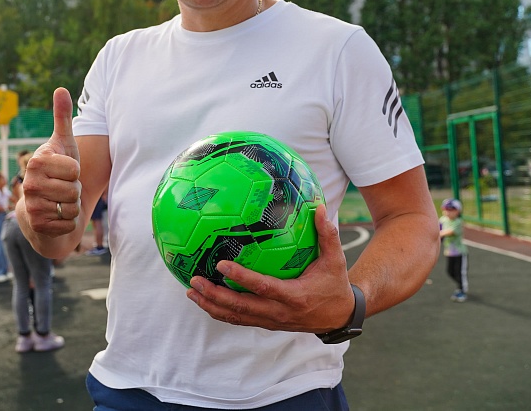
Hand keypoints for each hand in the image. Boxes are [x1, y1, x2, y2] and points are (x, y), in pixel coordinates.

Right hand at [21, 87, 81, 236]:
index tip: (65, 171)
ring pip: (72, 208)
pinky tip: (57, 217)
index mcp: (36, 161)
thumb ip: (62, 118)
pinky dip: (69, 223)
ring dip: (72, 207)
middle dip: (75, 191)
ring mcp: (31, 207)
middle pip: (74, 190)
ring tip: (60, 201)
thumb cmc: (59, 171)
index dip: (75, 172)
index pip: (74, 169)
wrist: (44, 207)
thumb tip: (60, 89)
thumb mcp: (64, 144)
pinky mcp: (37, 227)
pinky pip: (69, 225)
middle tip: (63, 188)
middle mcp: (29, 184)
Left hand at [185, 204, 356, 332]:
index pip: (262, 287)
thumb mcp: (335, 260)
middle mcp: (279, 312)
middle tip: (194, 280)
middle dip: (215, 296)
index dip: (241, 278)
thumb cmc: (335, 284)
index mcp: (294, 296)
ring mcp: (271, 320)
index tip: (221, 265)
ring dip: (212, 305)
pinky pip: (240, 319)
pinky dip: (221, 311)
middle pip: (241, 307)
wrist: (339, 316)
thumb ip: (327, 235)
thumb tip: (319, 207)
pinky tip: (205, 300)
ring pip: (236, 316)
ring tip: (191, 291)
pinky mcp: (267, 323)